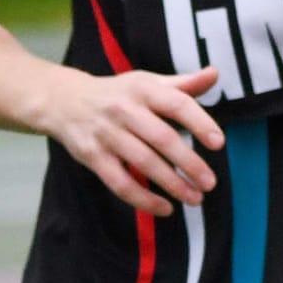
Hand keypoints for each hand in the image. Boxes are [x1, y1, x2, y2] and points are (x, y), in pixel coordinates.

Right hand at [41, 64, 222, 218]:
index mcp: (143, 89)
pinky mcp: (92, 156)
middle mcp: (124, 110)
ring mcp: (106, 134)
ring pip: (143, 163)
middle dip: (189, 163)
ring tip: (194, 198)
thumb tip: (214, 74)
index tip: (218, 143)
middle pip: (162, 138)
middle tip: (210, 183)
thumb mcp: (147, 82)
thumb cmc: (118, 93)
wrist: (63, 100)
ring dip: (171, 184)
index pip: (176, 104)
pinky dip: (143, 199)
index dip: (199, 123)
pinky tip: (164, 208)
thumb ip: (182, 84)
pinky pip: (120, 183)